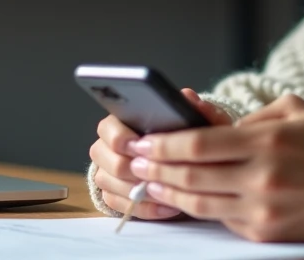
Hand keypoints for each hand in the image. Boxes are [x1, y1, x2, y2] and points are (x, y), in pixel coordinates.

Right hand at [89, 88, 230, 219]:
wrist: (188, 161)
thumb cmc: (187, 137)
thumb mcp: (198, 121)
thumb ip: (195, 108)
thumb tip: (187, 96)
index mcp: (121, 122)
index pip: (107, 127)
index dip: (120, 137)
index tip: (139, 144)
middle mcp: (108, 146)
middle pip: (105, 158)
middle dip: (131, 166)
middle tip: (156, 171)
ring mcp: (107, 172)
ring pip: (109, 182)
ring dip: (139, 189)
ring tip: (166, 191)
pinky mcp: (114, 195)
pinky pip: (120, 205)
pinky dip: (145, 208)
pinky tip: (168, 206)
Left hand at [126, 93, 303, 242]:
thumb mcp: (293, 111)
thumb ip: (249, 118)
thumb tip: (208, 127)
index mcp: (266, 142)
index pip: (197, 145)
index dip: (163, 144)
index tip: (142, 141)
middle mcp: (262, 179)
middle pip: (190, 176)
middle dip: (155, 168)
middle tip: (135, 160)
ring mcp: (264, 210)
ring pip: (200, 204)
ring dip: (169, 192)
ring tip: (151, 181)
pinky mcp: (268, 233)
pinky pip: (223, 220)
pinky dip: (202, 207)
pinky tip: (188, 196)